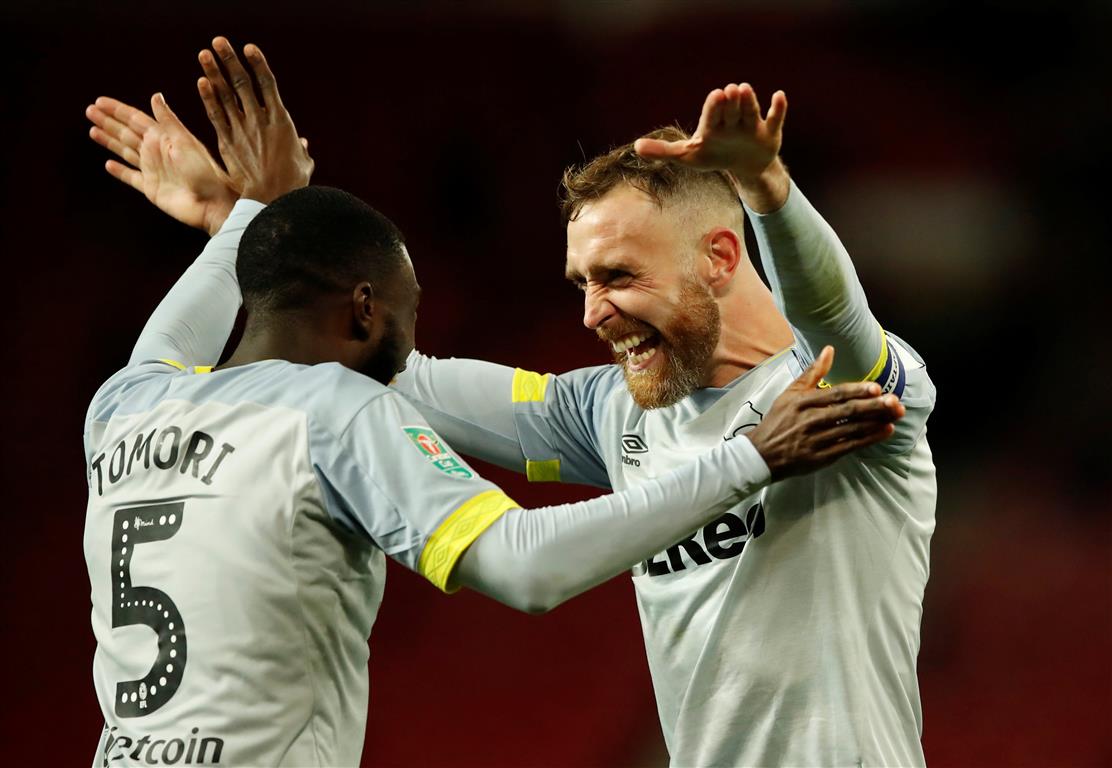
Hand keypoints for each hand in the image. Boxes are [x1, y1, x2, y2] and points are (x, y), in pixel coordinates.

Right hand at [86, 94, 237, 235]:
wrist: (212, 204)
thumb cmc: (205, 172)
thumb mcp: (186, 142)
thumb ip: (168, 121)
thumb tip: (155, 95)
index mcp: (163, 137)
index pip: (135, 119)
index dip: (118, 110)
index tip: (100, 100)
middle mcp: (156, 151)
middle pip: (126, 133)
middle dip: (108, 122)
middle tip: (89, 110)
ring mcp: (153, 170)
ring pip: (125, 152)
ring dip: (109, 141)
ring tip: (92, 130)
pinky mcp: (151, 188)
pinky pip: (131, 177)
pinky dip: (120, 171)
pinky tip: (108, 164)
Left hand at [197, 37, 312, 203]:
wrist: (270, 199)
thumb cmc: (291, 183)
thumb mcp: (303, 164)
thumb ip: (301, 150)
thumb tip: (302, 144)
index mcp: (281, 121)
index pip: (267, 85)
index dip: (257, 64)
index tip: (249, 48)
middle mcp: (260, 120)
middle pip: (242, 83)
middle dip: (230, 60)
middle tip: (219, 42)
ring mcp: (242, 129)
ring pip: (225, 95)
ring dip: (214, 72)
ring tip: (205, 53)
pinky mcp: (227, 142)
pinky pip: (216, 114)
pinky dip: (209, 97)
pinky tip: (202, 81)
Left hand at [634, 83, 789, 211]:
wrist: (744, 166)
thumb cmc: (714, 155)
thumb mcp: (688, 156)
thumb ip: (663, 151)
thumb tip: (635, 148)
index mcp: (712, 125)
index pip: (711, 115)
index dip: (713, 107)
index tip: (715, 95)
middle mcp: (732, 120)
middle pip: (730, 110)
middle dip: (730, 102)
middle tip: (730, 90)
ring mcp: (751, 125)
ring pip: (750, 111)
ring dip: (749, 101)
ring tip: (745, 89)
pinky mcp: (769, 132)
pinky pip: (774, 118)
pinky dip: (778, 108)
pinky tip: (779, 96)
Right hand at [747, 346, 903, 479]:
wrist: (761, 455)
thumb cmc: (778, 421)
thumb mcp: (789, 393)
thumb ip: (812, 373)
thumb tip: (829, 350)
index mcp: (802, 402)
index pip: (834, 394)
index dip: (857, 391)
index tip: (876, 387)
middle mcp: (810, 421)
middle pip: (847, 412)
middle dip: (874, 406)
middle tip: (895, 401)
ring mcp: (816, 440)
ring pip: (851, 429)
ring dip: (876, 422)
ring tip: (896, 414)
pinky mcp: (821, 457)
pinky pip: (849, 447)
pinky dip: (869, 439)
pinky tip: (884, 431)